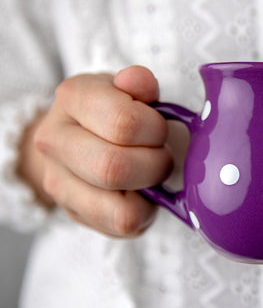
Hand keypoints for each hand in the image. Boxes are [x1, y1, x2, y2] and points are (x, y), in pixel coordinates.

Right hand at [32, 66, 172, 236]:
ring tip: (151, 175)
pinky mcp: (74, 213)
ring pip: (119, 208)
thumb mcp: (127, 90)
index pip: (124, 123)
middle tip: (162, 156)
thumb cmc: (114, 112)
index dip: (156, 130)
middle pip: (114, 168)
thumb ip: (139, 84)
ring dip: (150, 192)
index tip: (160, 129)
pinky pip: (121, 225)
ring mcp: (59, 182)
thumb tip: (141, 82)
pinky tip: (141, 193)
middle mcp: (55, 140)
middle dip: (155, 164)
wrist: (76, 138)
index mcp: (74, 98)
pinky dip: (143, 212)